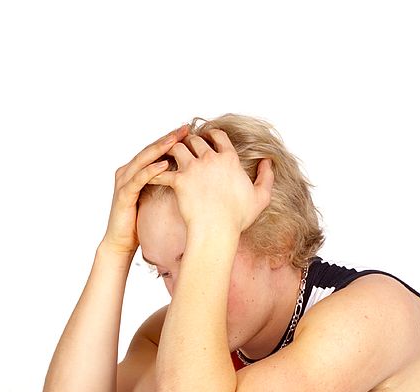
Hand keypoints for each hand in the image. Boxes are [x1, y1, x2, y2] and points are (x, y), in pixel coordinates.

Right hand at [100, 124, 190, 254]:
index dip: (171, 139)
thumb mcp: (156, 197)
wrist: (122, 242)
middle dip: (168, 139)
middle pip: (150, 150)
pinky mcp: (124, 194)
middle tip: (184, 128)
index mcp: (135, 171)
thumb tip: (190, 176)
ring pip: (143, 160)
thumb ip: (166, 183)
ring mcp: (124, 182)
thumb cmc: (141, 220)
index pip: (155, 150)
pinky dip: (151, 170)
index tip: (189, 130)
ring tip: (176, 140)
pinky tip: (165, 164)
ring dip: (160, 149)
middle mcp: (127, 172)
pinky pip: (139, 179)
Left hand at [148, 128, 273, 235]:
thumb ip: (267, 176)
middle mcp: (210, 158)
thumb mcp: (261, 196)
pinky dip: (154, 171)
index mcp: (229, 159)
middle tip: (184, 145)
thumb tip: (268, 162)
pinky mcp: (179, 180)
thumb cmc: (238, 216)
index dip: (211, 134)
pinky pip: (162, 170)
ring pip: (177, 148)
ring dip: (172, 149)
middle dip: (189, 141)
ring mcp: (193, 168)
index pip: (218, 136)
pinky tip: (150, 173)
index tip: (207, 136)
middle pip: (195, 140)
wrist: (218, 229)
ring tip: (168, 155)